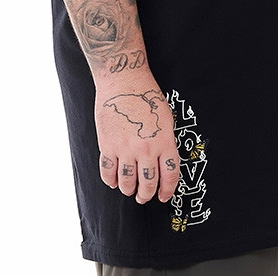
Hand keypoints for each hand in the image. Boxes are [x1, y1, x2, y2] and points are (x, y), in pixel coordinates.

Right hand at [95, 77, 179, 203]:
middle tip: (144, 197)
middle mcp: (146, 149)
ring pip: (127, 182)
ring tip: (129, 189)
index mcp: (164, 141)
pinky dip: (110, 180)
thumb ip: (165, 140)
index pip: (170, 175)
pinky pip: (107, 172)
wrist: (124, 81)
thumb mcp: (165, 117)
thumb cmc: (146, 94)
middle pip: (148, 184)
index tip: (164, 196)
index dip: (168, 191)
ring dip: (128, 189)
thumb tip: (164, 158)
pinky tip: (113, 181)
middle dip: (146, 195)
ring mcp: (125, 149)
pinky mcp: (108, 146)